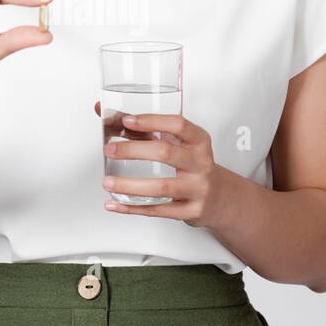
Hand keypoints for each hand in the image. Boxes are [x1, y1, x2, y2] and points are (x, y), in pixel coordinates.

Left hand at [93, 101, 224, 228]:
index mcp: (198, 141)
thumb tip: (105, 114)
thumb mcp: (179, 144)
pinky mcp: (190, 211)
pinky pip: (158, 211)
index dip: (152, 121)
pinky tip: (114, 204)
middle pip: (166, 153)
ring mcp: (197, 189)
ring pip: (161, 187)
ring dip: (129, 185)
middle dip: (133, 150)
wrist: (220, 197)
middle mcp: (201, 163)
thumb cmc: (193, 165)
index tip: (127, 121)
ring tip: (107, 182)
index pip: (178, 125)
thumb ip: (146, 129)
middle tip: (109, 150)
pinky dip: (132, 208)